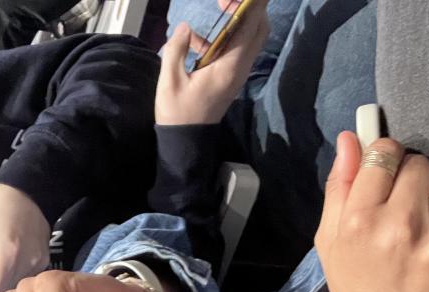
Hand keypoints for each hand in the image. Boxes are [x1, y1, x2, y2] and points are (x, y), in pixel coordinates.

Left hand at [0, 183, 51, 291]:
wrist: (25, 190)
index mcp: (6, 256)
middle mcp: (26, 262)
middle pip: (5, 291)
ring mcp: (39, 262)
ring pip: (16, 285)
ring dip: (2, 283)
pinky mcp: (46, 259)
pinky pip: (27, 276)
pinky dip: (14, 275)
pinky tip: (10, 261)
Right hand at [156, 0, 268, 125]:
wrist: (187, 141)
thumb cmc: (177, 113)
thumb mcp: (169, 81)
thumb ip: (177, 49)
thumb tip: (185, 27)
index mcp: (229, 67)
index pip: (251, 26)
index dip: (251, 4)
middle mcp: (240, 67)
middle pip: (259, 28)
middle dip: (249, 8)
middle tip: (226, 1)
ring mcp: (238, 72)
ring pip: (251, 37)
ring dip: (239, 18)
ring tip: (220, 6)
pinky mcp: (232, 76)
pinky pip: (237, 49)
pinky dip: (225, 36)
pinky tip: (197, 39)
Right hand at [315, 133, 428, 291]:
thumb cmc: (357, 287)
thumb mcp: (330, 240)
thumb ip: (338, 187)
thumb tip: (351, 138)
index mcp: (359, 220)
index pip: (384, 153)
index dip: (386, 161)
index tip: (387, 180)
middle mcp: (399, 226)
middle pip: (419, 165)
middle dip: (411, 183)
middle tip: (406, 213)